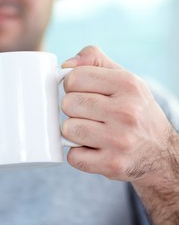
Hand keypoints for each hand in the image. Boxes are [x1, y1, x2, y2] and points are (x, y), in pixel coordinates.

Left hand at [61, 46, 177, 184]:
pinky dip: (78, 154)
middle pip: (68, 103)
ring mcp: (119, 140)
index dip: (72, 85)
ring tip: (91, 131)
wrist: (159, 152)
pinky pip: (72, 156)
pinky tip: (93, 149)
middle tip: (89, 114)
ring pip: (67, 129)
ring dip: (74, 132)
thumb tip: (66, 64)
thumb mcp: (123, 78)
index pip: (74, 78)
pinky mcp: (112, 164)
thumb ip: (94, 60)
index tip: (83, 92)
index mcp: (128, 85)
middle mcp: (126, 112)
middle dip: (73, 109)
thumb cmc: (133, 110)